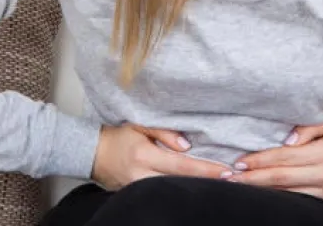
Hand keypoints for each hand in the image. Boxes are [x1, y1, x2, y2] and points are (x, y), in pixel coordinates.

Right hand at [91, 123, 229, 189]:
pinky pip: (162, 194)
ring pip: (173, 191)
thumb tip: (187, 146)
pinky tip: (194, 189)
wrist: (92, 154)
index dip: (205, 170)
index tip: (225, 171)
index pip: (182, 166)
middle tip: (230, 180)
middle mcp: (142, 176)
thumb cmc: (118, 137)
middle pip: (181, 183)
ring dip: (194, 188)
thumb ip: (164, 133)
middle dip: (205, 182)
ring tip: (217, 184)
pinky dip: (179, 191)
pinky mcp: (137, 196)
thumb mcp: (139, 126)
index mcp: (145, 156)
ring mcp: (139, 189)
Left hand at [227, 118, 322, 204]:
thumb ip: (308, 129)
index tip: (240, 163)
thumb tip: (286, 140)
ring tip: (242, 188)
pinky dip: (283, 200)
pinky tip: (267, 198)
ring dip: (264, 192)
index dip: (260, 161)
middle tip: (231, 179)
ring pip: (290, 195)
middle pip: (282, 179)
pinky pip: (303, 202)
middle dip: (254, 179)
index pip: (284, 158)